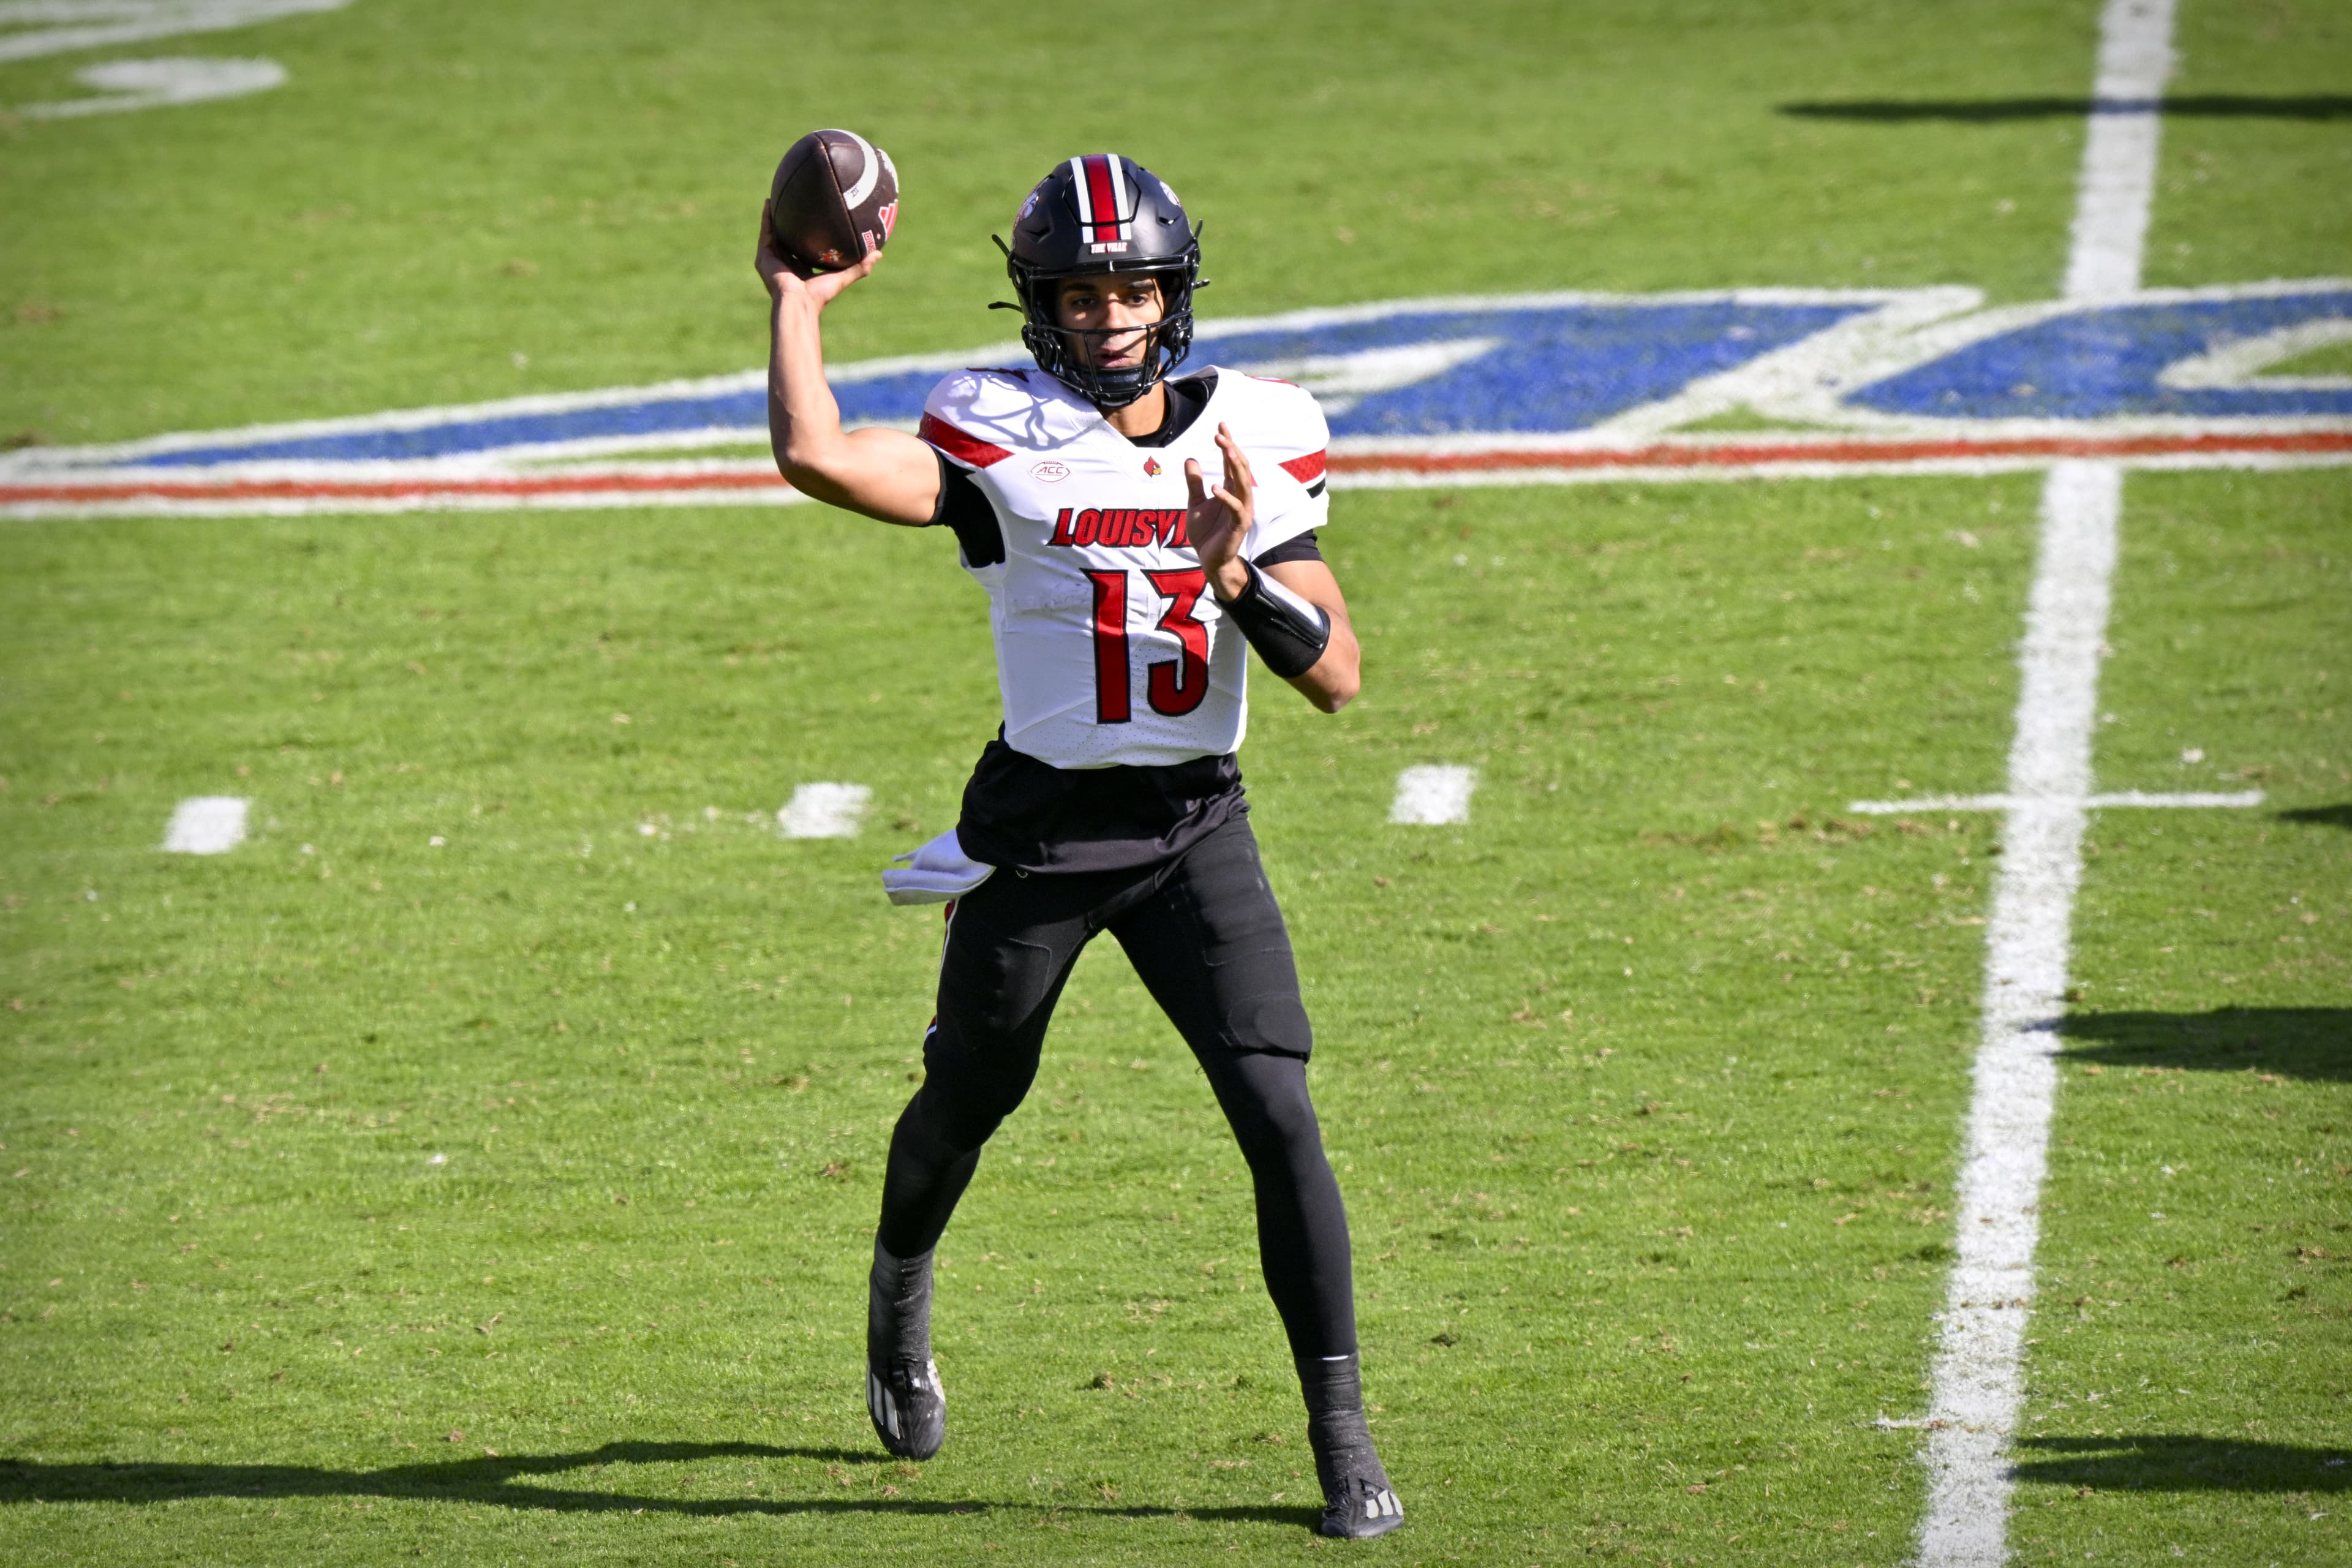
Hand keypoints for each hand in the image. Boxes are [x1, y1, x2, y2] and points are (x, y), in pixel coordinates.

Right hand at [755, 200, 876, 307]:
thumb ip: (860, 266)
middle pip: (787, 239)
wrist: (799, 302)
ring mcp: (773, 260)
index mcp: (802, 269)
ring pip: (774, 233)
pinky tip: (769, 202)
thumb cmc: (820, 295)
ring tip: (779, 197)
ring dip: (775, 217)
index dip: (809, 237)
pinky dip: (767, 218)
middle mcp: (786, 264)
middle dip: (790, 224)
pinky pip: (766, 232)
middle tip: (796, 205)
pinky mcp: (764, 257)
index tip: (816, 222)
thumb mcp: (843, 277)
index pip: (804, 250)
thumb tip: (879, 253)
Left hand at [1184, 423, 1254, 600]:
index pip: (1231, 462)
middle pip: (1239, 467)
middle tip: (1220, 433)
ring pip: (1243, 483)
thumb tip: (1190, 458)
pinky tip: (1215, 487)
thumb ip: (1194, 483)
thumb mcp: (1194, 503)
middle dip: (1232, 449)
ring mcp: (1242, 510)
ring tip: (1226, 449)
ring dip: (1235, 465)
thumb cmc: (1205, 532)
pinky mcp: (1239, 525)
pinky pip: (1235, 508)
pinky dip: (1227, 497)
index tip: (1221, 424)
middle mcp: (1240, 497)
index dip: (1227, 443)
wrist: (1209, 559)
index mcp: (1231, 489)